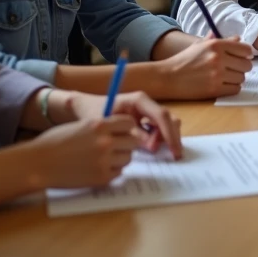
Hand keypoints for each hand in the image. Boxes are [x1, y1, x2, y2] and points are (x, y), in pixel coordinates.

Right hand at [30, 116, 143, 188]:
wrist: (38, 163)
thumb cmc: (55, 142)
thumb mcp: (81, 125)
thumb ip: (101, 127)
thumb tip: (121, 130)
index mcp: (100, 124)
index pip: (129, 123)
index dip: (127, 128)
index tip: (122, 132)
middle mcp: (105, 142)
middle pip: (133, 141)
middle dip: (127, 143)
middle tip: (118, 147)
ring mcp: (104, 161)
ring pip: (128, 158)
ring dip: (121, 158)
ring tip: (106, 158)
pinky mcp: (101, 178)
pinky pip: (118, 173)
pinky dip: (112, 171)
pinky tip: (99, 168)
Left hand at [67, 91, 182, 157]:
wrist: (84, 108)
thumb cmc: (95, 113)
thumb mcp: (111, 125)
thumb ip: (131, 134)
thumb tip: (151, 145)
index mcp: (139, 100)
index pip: (161, 115)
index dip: (169, 133)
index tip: (173, 149)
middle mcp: (146, 104)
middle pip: (169, 119)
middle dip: (172, 137)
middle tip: (172, 156)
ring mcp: (146, 112)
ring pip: (167, 124)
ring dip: (166, 139)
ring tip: (151, 151)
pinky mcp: (144, 120)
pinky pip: (159, 129)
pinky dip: (159, 139)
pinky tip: (150, 149)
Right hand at [158, 37, 253, 98]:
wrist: (167, 77)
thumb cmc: (183, 60)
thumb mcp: (200, 45)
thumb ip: (221, 41)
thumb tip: (238, 38)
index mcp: (216, 45)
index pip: (245, 49)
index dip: (246, 54)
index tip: (242, 58)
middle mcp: (218, 58)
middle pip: (247, 65)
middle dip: (242, 68)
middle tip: (233, 69)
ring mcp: (217, 75)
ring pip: (242, 78)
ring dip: (236, 79)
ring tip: (225, 78)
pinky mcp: (214, 90)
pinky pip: (235, 89)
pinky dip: (231, 88)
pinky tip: (222, 86)